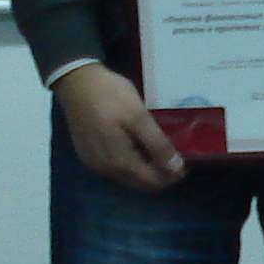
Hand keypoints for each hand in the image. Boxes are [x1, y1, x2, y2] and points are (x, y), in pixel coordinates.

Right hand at [54, 62, 184, 189]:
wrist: (76, 81)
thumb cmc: (110, 95)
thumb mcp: (138, 116)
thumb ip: (157, 144)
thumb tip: (176, 169)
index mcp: (119, 162)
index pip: (152, 182)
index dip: (172, 176)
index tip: (187, 163)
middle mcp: (105, 170)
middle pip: (139, 183)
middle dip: (160, 175)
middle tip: (176, 157)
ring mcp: (94, 163)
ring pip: (126, 177)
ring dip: (145, 170)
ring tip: (159, 151)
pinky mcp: (88, 154)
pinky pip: (114, 168)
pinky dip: (130, 163)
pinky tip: (137, 148)